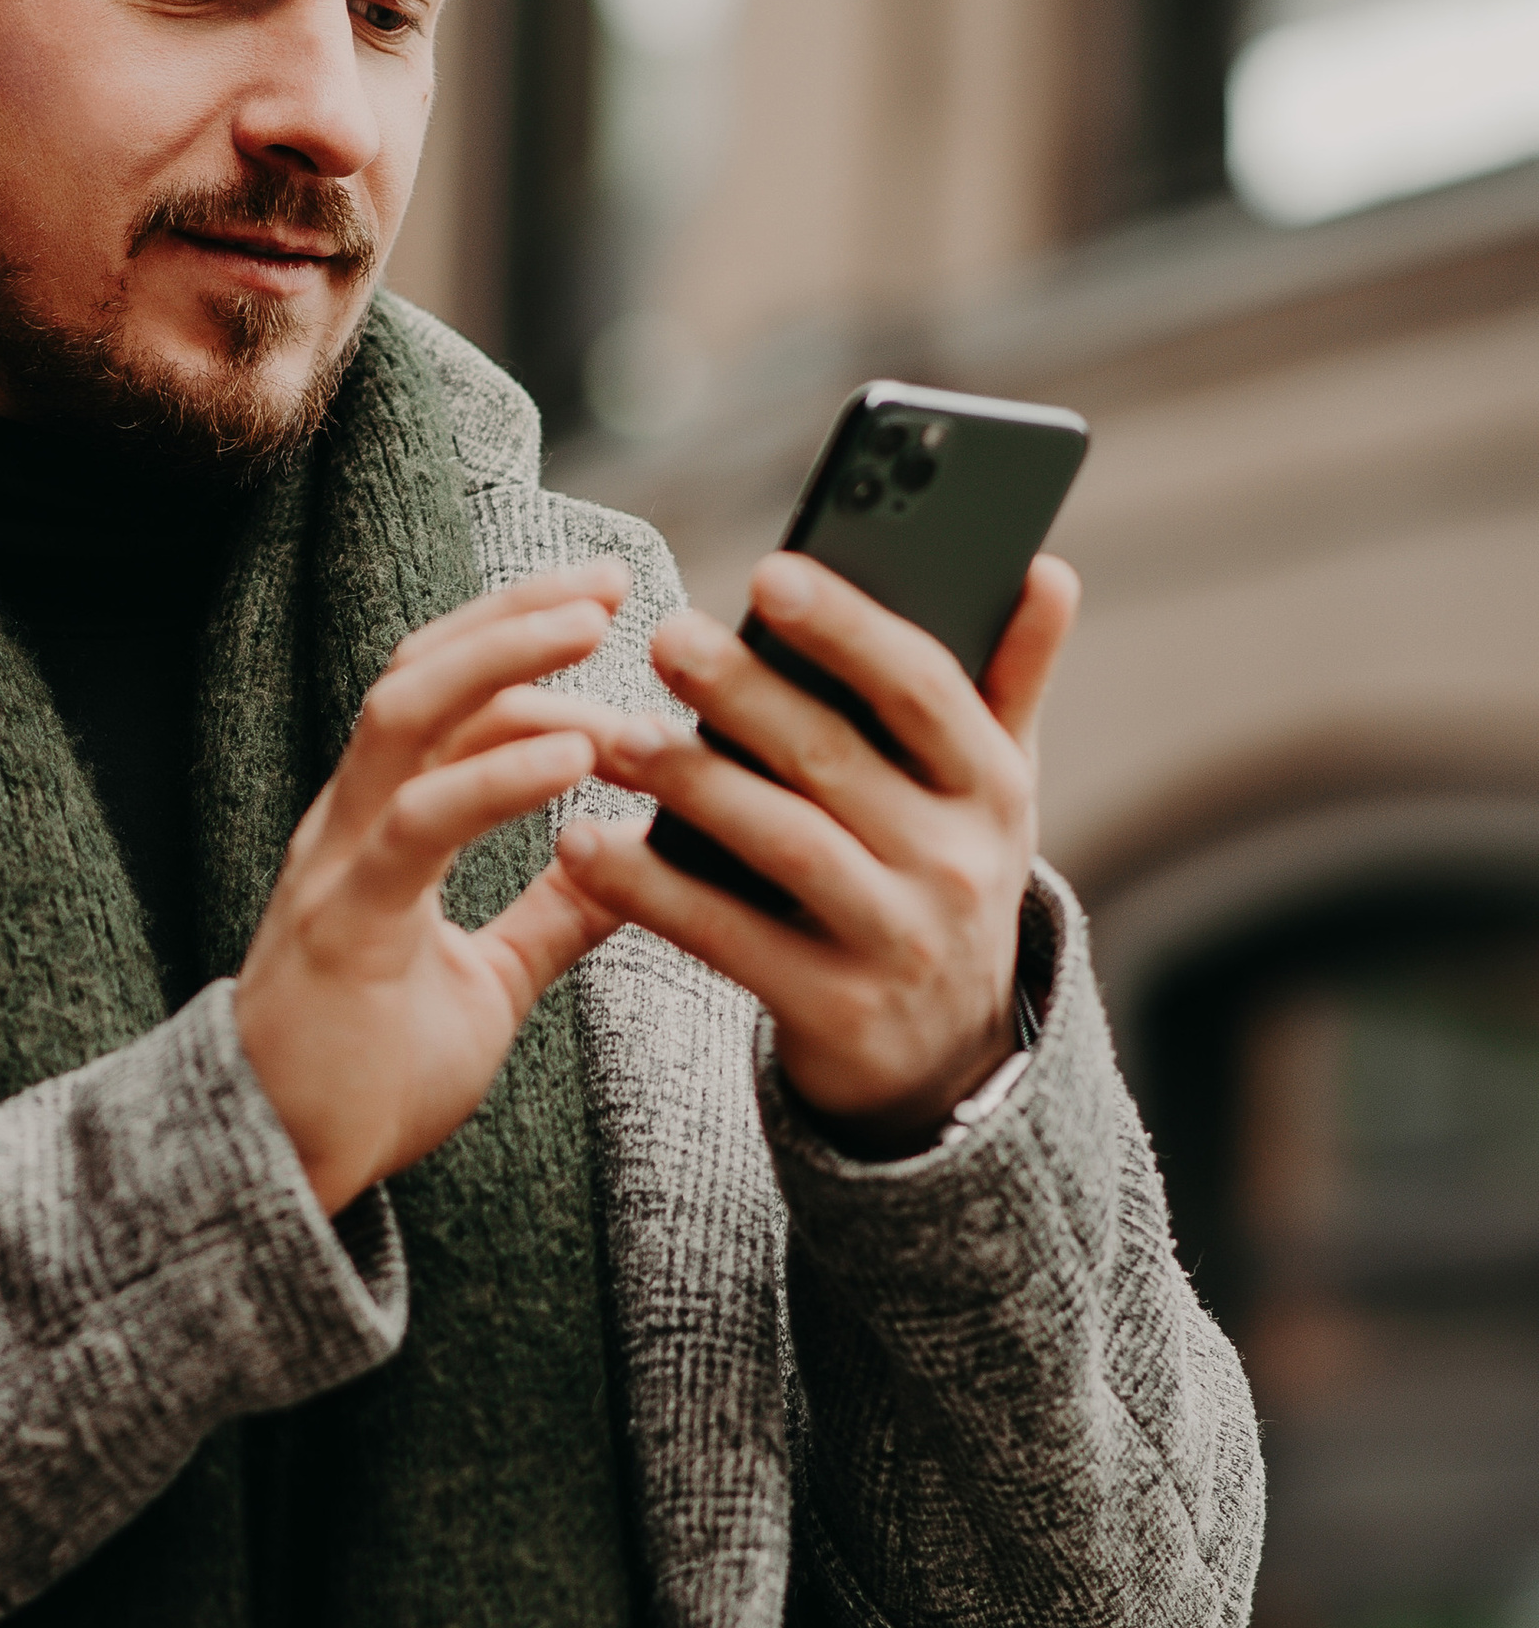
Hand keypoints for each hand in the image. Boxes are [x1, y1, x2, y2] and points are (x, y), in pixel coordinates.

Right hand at [234, 564, 635, 1213]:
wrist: (280, 1171)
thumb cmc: (367, 1080)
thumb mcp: (490, 983)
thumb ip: (553, 918)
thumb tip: (632, 860)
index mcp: (374, 829)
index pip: (437, 694)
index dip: (512, 635)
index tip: (602, 602)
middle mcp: (346, 825)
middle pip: (416, 674)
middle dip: (510, 615)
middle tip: (607, 583)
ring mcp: (336, 866)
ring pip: (402, 716)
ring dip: (501, 660)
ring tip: (592, 628)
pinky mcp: (344, 923)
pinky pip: (419, 824)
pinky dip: (498, 777)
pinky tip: (573, 752)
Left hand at [559, 550, 1081, 1150]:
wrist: (944, 1058)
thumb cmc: (942, 878)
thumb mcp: (993, 789)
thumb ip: (1012, 678)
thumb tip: (1045, 570)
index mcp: (993, 788)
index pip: (925, 691)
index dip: (851, 631)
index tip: (771, 575)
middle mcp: (958, 864)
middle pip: (837, 762)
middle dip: (746, 696)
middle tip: (665, 639)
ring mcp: (897, 942)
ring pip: (784, 845)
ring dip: (692, 786)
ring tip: (611, 739)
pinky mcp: (833, 1010)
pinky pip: (727, 938)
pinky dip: (649, 890)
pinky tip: (582, 844)